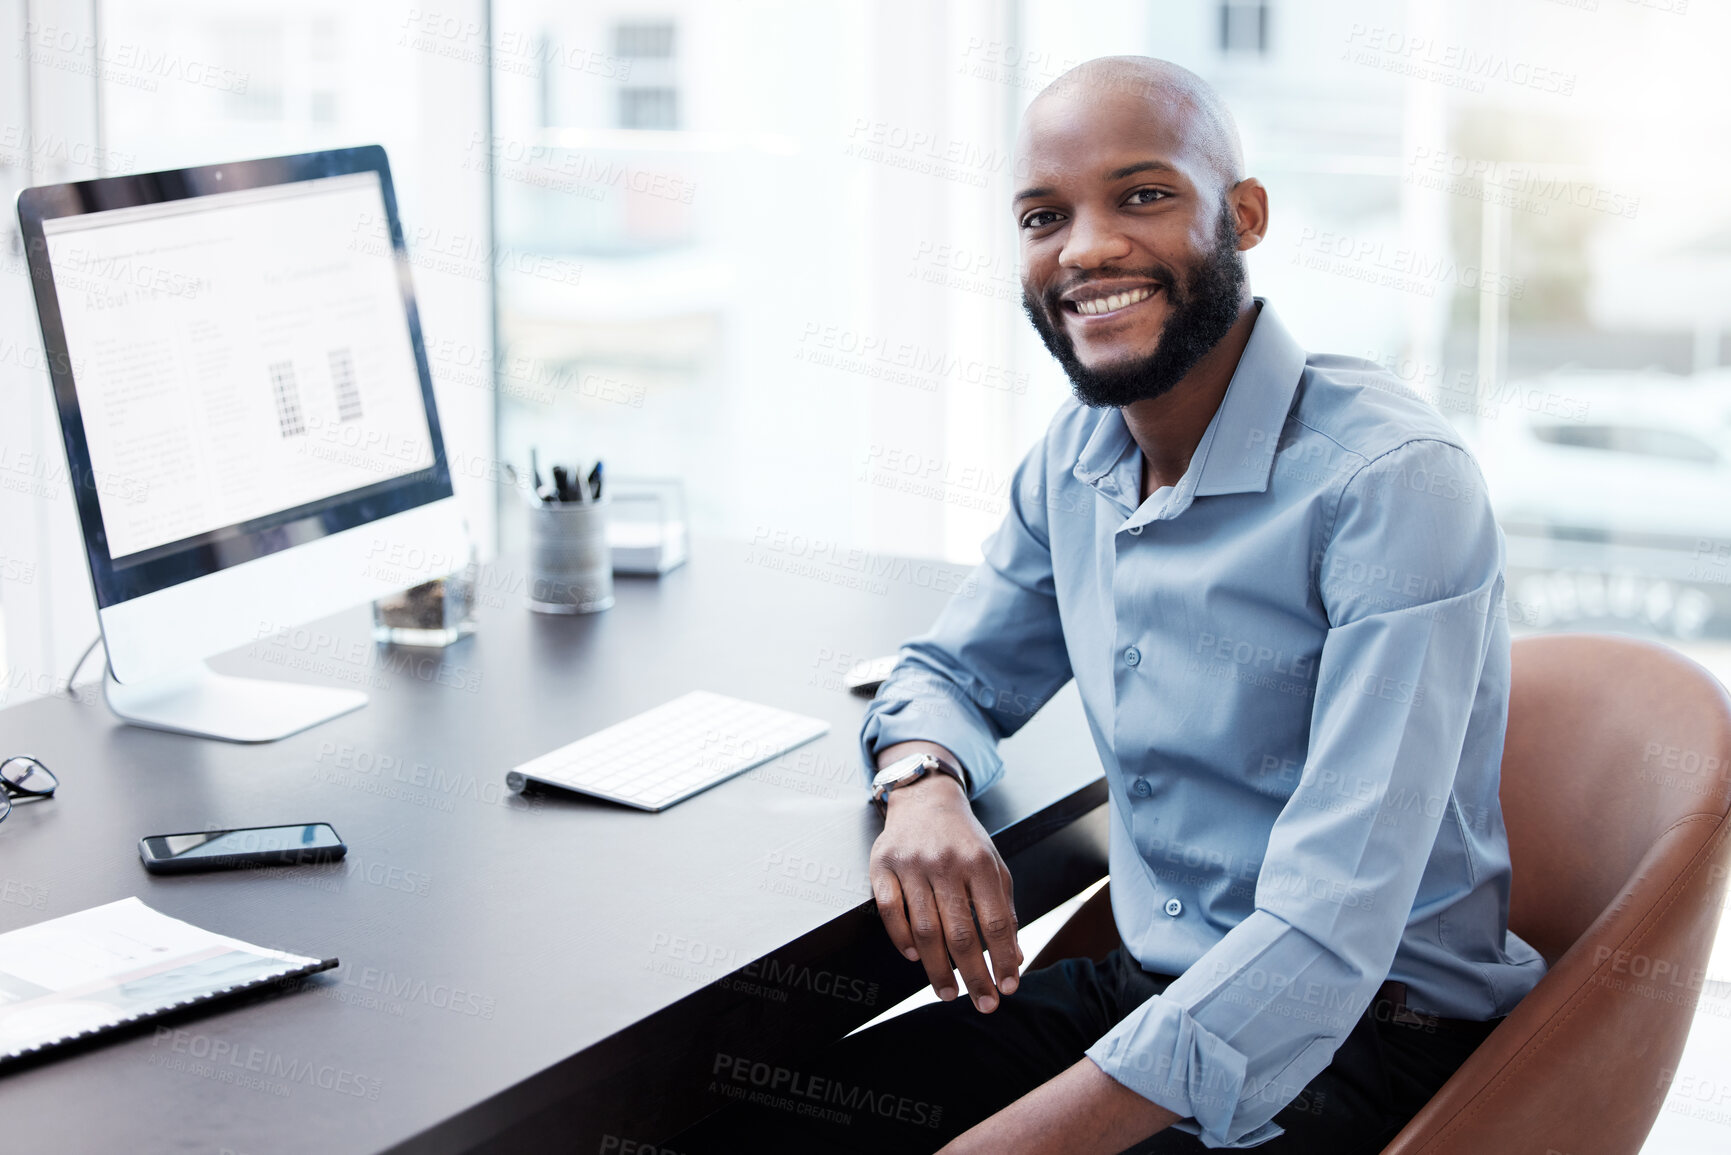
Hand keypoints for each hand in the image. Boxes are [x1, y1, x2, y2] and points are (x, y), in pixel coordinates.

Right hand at [869, 744, 1021, 1011]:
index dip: (1002, 959)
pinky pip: (889, 912)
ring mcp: (911, 864)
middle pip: (960, 933)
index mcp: (979, 862)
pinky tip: (914, 958)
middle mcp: (945, 863)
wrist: (925, 799)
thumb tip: (1014, 959)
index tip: (1008, 988)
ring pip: (924, 929)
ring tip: (949, 993)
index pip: (995, 921)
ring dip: (937, 969)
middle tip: (983, 1004)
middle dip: (974, 975)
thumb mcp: (993, 866)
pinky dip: (901, 939)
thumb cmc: (964, 841)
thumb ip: (1004, 910)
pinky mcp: (881, 866)